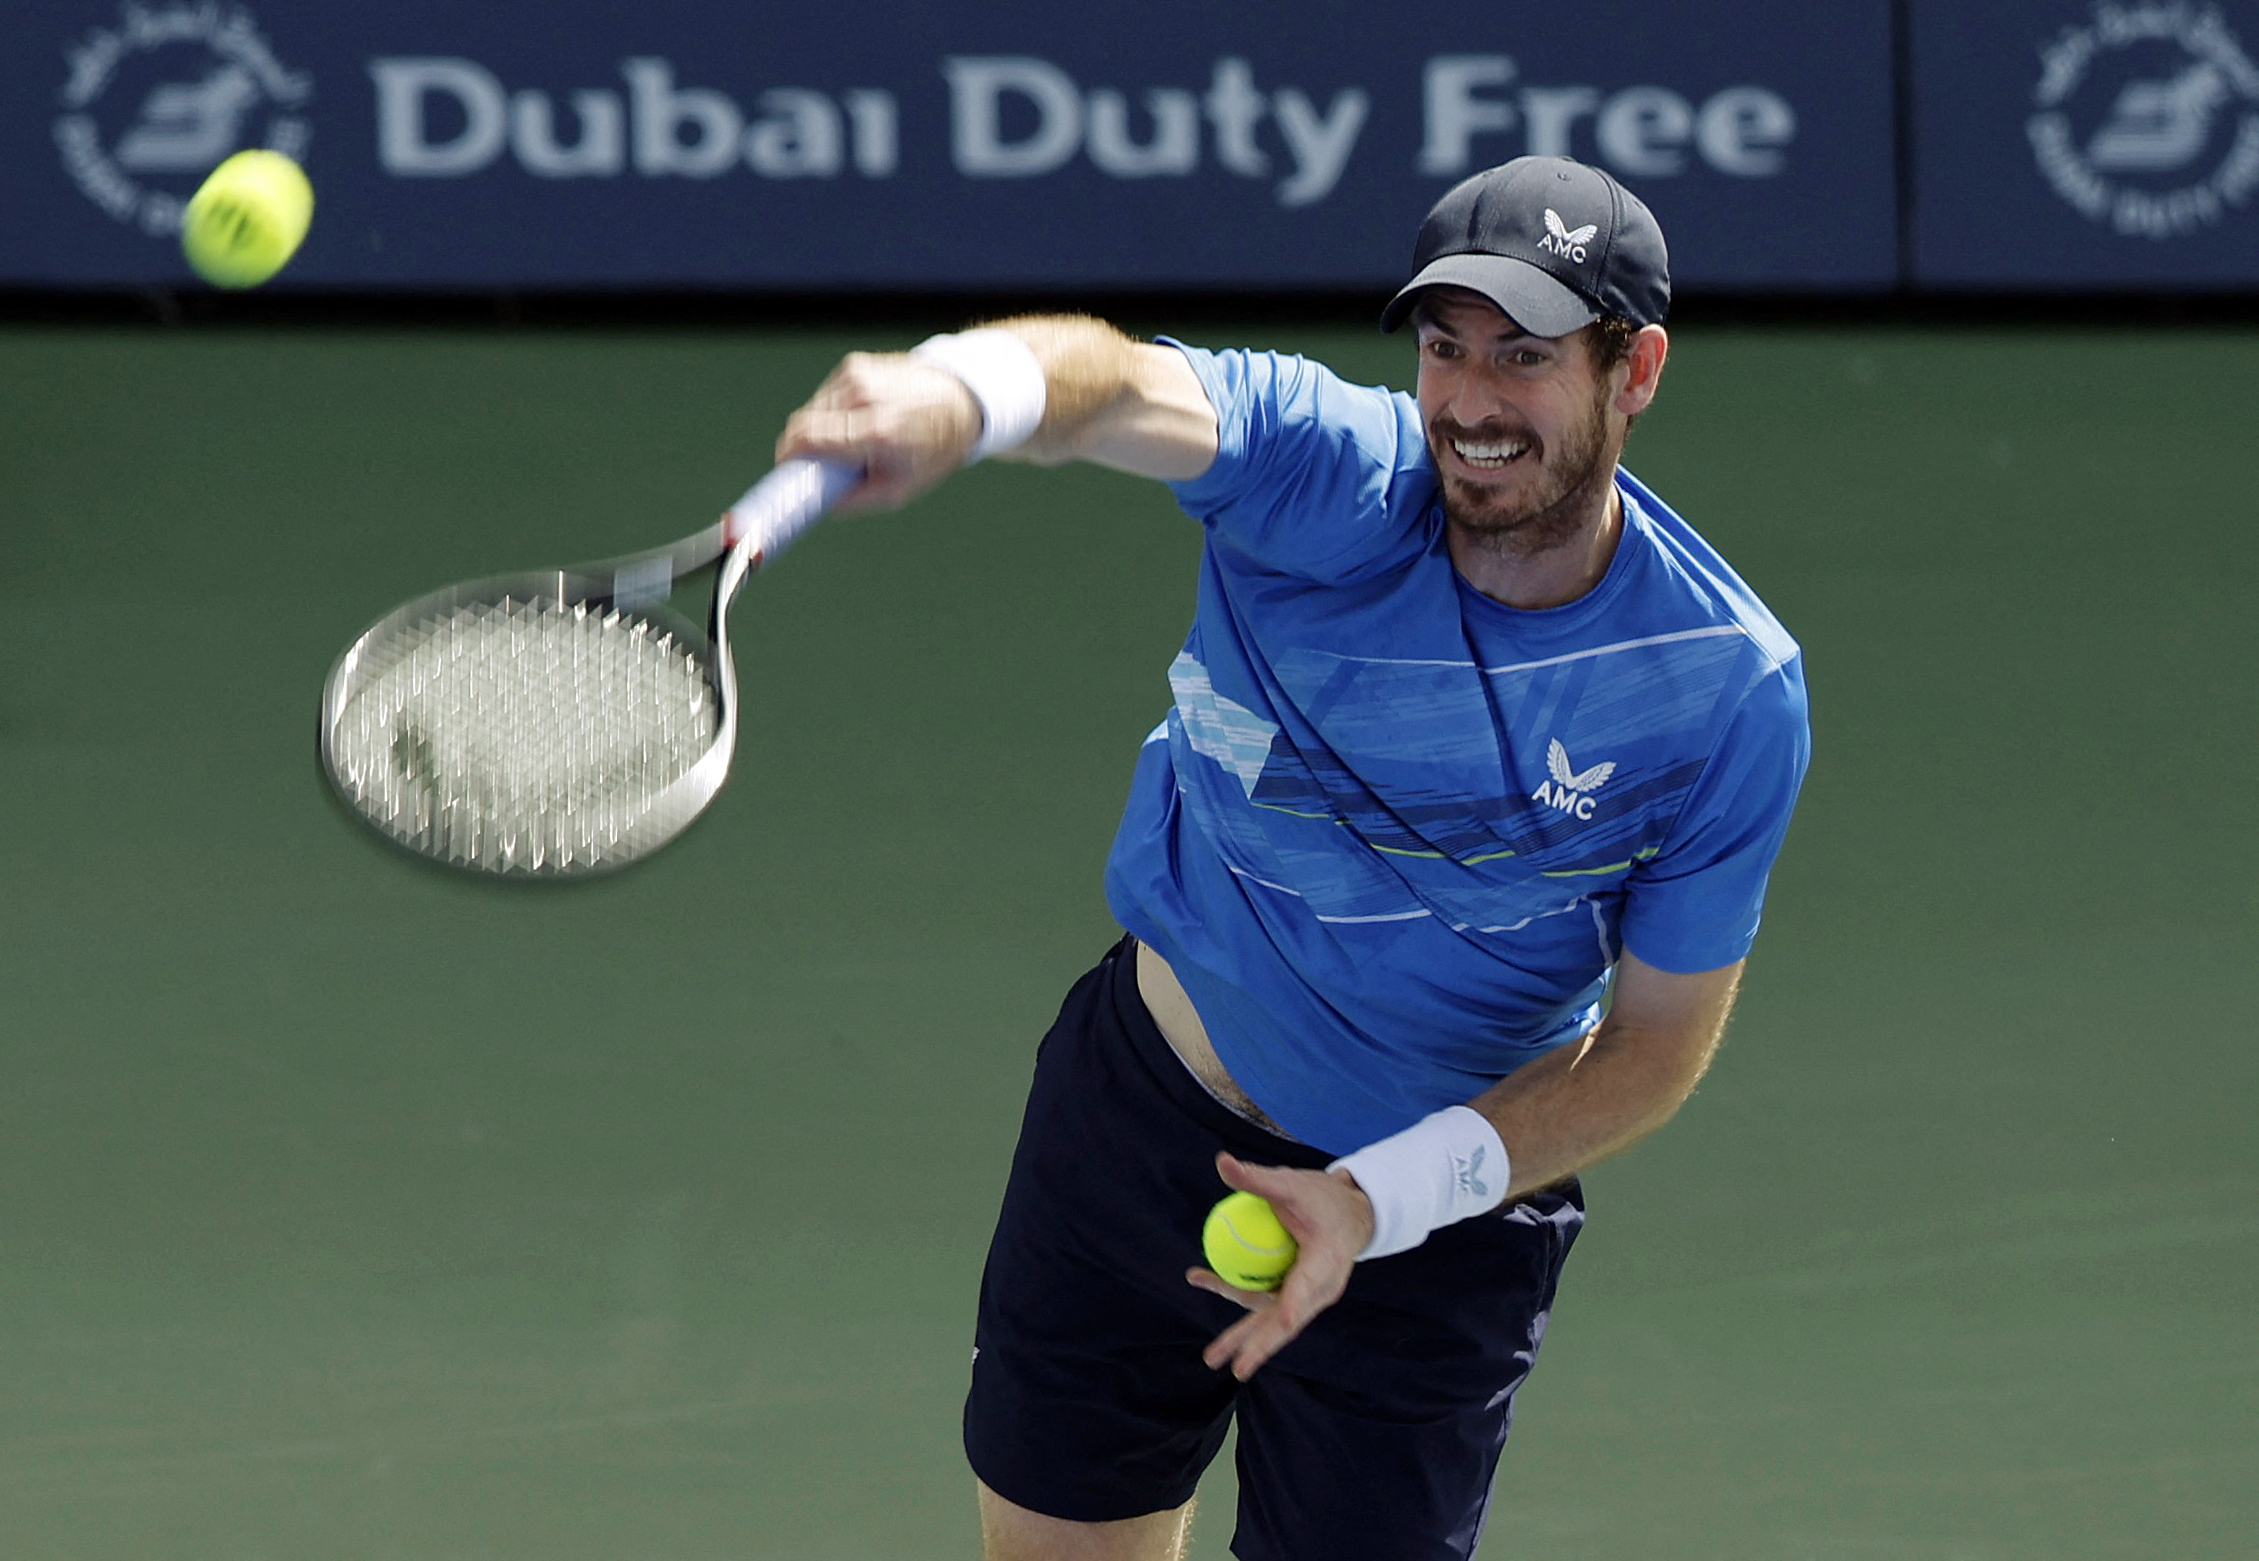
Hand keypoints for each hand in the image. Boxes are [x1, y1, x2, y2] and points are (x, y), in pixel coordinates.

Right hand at [774, 351, 982, 510]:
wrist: (960, 400)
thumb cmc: (931, 450)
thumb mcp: (898, 489)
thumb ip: (852, 500)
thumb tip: (815, 502)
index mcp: (878, 431)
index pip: (808, 437)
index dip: (788, 457)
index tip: (786, 471)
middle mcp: (864, 396)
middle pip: (803, 423)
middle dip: (803, 447)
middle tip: (818, 465)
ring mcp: (857, 375)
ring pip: (812, 409)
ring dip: (819, 429)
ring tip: (850, 441)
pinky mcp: (854, 364)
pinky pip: (826, 395)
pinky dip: (833, 411)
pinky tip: (858, 418)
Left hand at [1186, 1151, 1373, 1380]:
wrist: (1352, 1213)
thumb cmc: (1323, 1197)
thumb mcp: (1292, 1183)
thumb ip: (1257, 1178)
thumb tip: (1221, 1161)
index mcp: (1327, 1260)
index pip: (1309, 1284)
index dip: (1295, 1302)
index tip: (1282, 1319)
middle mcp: (1321, 1288)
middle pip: (1288, 1320)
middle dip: (1263, 1347)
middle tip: (1238, 1368)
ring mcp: (1308, 1296)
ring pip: (1272, 1319)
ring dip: (1243, 1337)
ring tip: (1212, 1356)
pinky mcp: (1297, 1295)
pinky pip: (1264, 1302)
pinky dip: (1236, 1295)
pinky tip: (1203, 1279)